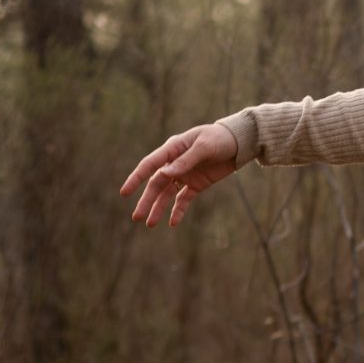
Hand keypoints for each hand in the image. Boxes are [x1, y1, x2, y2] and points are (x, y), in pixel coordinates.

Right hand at [119, 121, 239, 226]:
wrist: (239, 143)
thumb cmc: (219, 138)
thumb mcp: (204, 146)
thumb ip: (186, 160)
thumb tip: (166, 173)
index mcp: (172, 149)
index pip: (149, 165)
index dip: (136, 179)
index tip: (125, 192)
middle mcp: (174, 164)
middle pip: (156, 184)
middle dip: (146, 201)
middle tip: (136, 218)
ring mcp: (184, 175)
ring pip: (167, 194)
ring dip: (158, 208)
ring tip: (150, 224)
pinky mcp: (196, 184)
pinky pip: (183, 200)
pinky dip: (178, 211)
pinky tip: (172, 223)